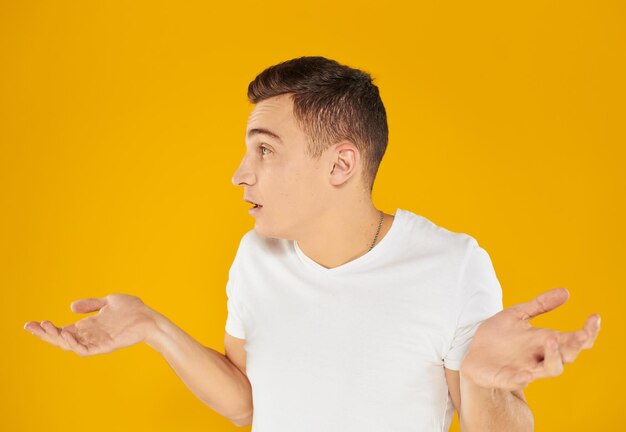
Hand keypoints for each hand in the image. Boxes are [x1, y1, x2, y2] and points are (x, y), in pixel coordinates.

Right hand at [24, 294, 158, 355]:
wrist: (151, 318)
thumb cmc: (133, 310)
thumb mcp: (109, 301)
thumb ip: (91, 304)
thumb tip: (71, 307)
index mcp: (88, 326)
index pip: (62, 329)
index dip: (46, 328)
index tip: (30, 323)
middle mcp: (90, 335)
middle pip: (62, 338)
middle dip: (45, 334)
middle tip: (30, 327)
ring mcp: (97, 342)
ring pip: (70, 345)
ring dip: (57, 338)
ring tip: (46, 327)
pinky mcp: (106, 346)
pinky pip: (86, 349)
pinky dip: (74, 343)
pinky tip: (66, 333)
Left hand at [460, 288, 599, 390]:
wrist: (472, 352)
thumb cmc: (499, 335)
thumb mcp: (517, 314)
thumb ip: (540, 305)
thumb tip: (566, 291)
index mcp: (543, 341)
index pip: (573, 340)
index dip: (587, 332)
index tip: (594, 318)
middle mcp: (539, 357)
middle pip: (568, 356)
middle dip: (576, 345)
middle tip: (580, 333)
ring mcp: (524, 369)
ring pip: (551, 370)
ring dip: (554, 357)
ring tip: (552, 339)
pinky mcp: (505, 378)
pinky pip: (517, 382)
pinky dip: (522, 378)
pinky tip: (526, 373)